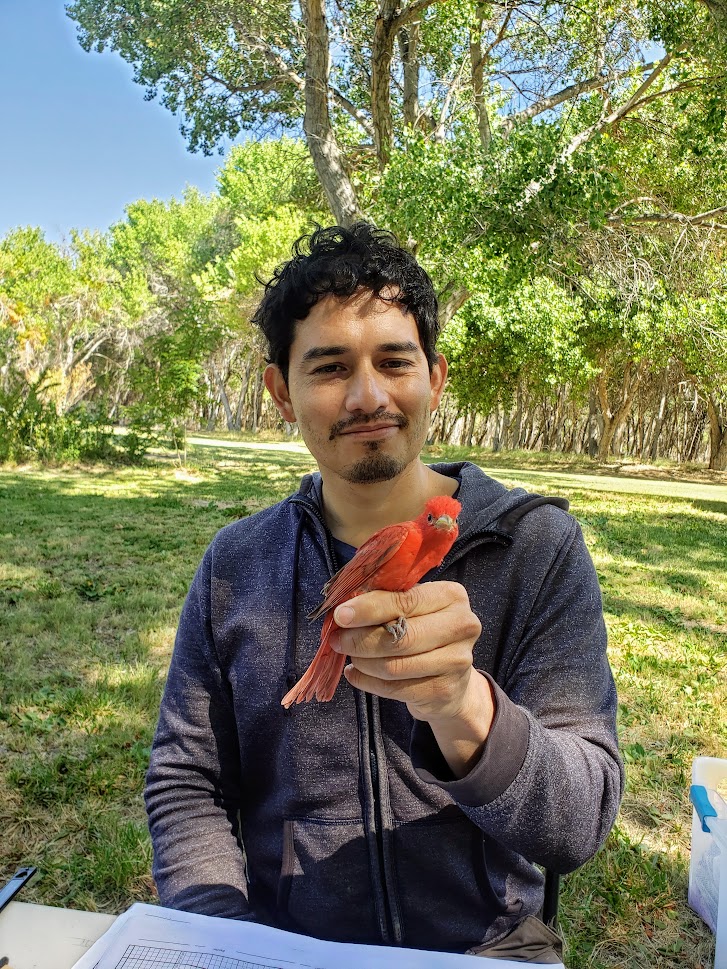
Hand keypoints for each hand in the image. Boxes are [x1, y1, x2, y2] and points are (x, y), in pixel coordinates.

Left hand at [331, 581, 494, 775]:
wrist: (451, 680)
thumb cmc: (423, 632)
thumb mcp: (412, 609)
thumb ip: (385, 602)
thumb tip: (344, 609)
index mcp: (452, 596)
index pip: (404, 601)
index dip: (368, 609)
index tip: (340, 615)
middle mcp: (462, 625)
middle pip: (399, 636)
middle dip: (360, 639)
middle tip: (337, 640)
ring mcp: (458, 661)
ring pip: (393, 665)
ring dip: (362, 661)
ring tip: (350, 656)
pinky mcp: (445, 691)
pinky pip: (394, 688)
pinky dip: (367, 682)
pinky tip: (356, 674)